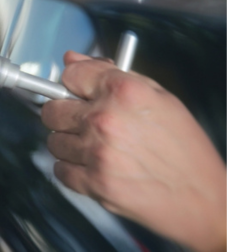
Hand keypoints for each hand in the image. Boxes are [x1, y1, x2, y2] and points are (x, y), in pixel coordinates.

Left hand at [42, 51, 225, 251]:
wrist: (203, 198)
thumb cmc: (183, 147)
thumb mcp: (157, 96)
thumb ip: (109, 73)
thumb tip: (73, 59)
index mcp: (123, 92)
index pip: (70, 74)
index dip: (72, 82)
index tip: (74, 90)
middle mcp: (105, 119)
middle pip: (52, 108)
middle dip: (64, 112)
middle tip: (81, 119)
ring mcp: (97, 153)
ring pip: (53, 140)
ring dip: (69, 142)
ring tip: (94, 146)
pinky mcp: (93, 183)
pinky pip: (59, 169)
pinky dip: (72, 168)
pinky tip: (93, 165)